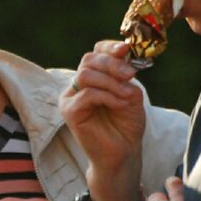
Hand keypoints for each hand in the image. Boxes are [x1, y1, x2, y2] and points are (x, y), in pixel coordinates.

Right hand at [60, 40, 144, 200]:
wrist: (122, 153)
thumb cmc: (126, 126)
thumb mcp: (131, 94)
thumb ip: (125, 74)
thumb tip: (122, 54)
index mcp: (92, 79)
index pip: (95, 52)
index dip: (109, 47)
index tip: (126, 49)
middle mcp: (77, 86)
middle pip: (89, 59)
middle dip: (112, 64)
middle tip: (131, 75)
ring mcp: (70, 98)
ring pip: (86, 74)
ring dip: (110, 81)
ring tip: (126, 95)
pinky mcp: (69, 112)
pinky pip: (87, 94)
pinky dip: (107, 96)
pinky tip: (119, 104)